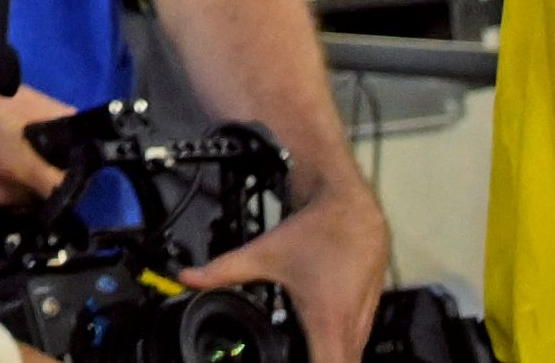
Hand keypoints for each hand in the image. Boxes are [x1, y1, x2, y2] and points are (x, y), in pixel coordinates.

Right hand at [0, 73, 73, 212]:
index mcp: (22, 171)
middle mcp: (8, 199)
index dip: (76, 177)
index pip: (67, 190)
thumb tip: (82, 130)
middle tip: (39, 158)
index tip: (74, 164)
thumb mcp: (19, 99)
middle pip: (45, 200)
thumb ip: (57, 117)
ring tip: (11, 164)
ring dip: (24, 190)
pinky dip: (1, 193)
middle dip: (46, 182)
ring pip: (22, 207)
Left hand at [186, 181, 390, 362]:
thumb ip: (223, 271)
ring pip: (350, 361)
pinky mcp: (366, 319)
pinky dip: (336, 353)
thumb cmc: (315, 231)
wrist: (351, 208)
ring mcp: (364, 326)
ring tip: (298, 353)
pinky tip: (316, 349)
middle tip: (287, 357)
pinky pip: (353, 349)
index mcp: (328, 321)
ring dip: (327, 361)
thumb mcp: (263, 253)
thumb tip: (187, 278)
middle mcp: (352, 330)